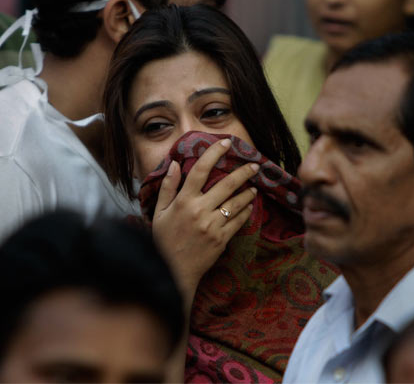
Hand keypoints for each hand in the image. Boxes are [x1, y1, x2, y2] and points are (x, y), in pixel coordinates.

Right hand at [152, 138, 258, 302]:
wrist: (173, 271)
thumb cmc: (164, 240)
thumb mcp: (159, 212)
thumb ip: (168, 187)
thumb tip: (177, 164)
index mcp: (183, 201)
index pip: (201, 170)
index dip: (215, 153)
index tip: (226, 143)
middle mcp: (199, 210)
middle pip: (226, 184)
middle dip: (243, 172)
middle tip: (254, 164)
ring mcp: (212, 225)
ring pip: (236, 203)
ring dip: (248, 192)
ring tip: (253, 186)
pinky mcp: (222, 239)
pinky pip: (238, 221)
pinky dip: (246, 212)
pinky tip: (249, 206)